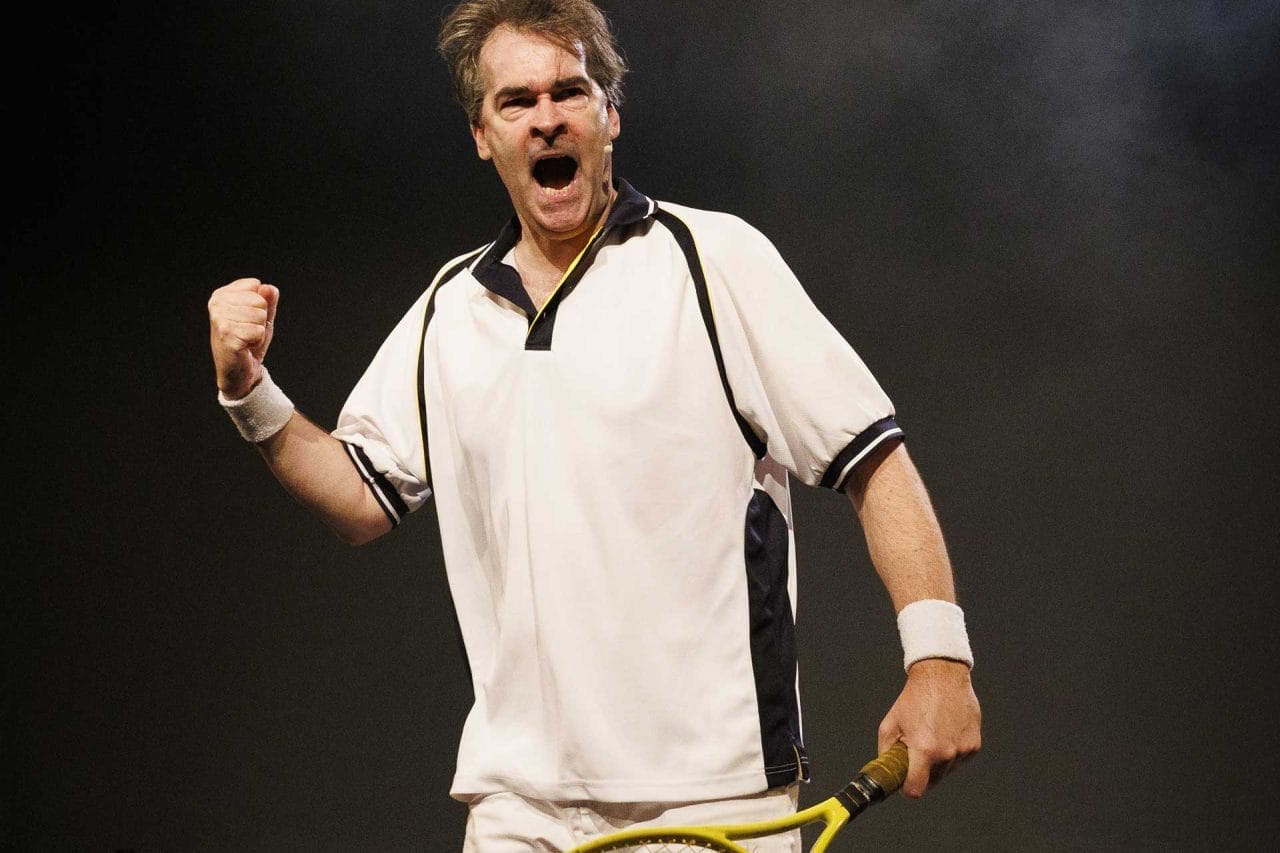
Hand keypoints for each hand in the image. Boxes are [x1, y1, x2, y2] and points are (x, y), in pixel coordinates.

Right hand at [208, 278, 278, 398]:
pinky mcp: (227, 334)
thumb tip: (268, 288)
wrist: (239, 371)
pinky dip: (257, 341)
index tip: (249, 319)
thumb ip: (268, 300)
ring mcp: (220, 318)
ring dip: (258, 331)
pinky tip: (244, 346)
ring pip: (260, 315)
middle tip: (247, 332)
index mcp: (222, 294)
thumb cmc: (249, 341)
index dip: (261, 305)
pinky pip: (258, 331)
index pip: (256, 285)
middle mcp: (217, 303)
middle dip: (260, 319)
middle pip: (260, 301)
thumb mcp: (262, 316)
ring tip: (246, 339)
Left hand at [877, 658, 981, 798]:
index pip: (916, 789)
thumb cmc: (913, 699)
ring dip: (938, 763)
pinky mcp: (974, 745)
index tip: (904, 780)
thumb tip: (886, 772)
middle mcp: (947, 753)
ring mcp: (963, 750)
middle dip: (922, 772)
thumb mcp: (890, 724)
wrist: (941, 677)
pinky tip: (945, 732)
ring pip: (947, 772)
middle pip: (932, 782)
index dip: (907, 788)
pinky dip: (952, 753)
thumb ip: (886, 753)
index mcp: (924, 749)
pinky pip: (960, 760)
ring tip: (931, 736)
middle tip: (916, 752)